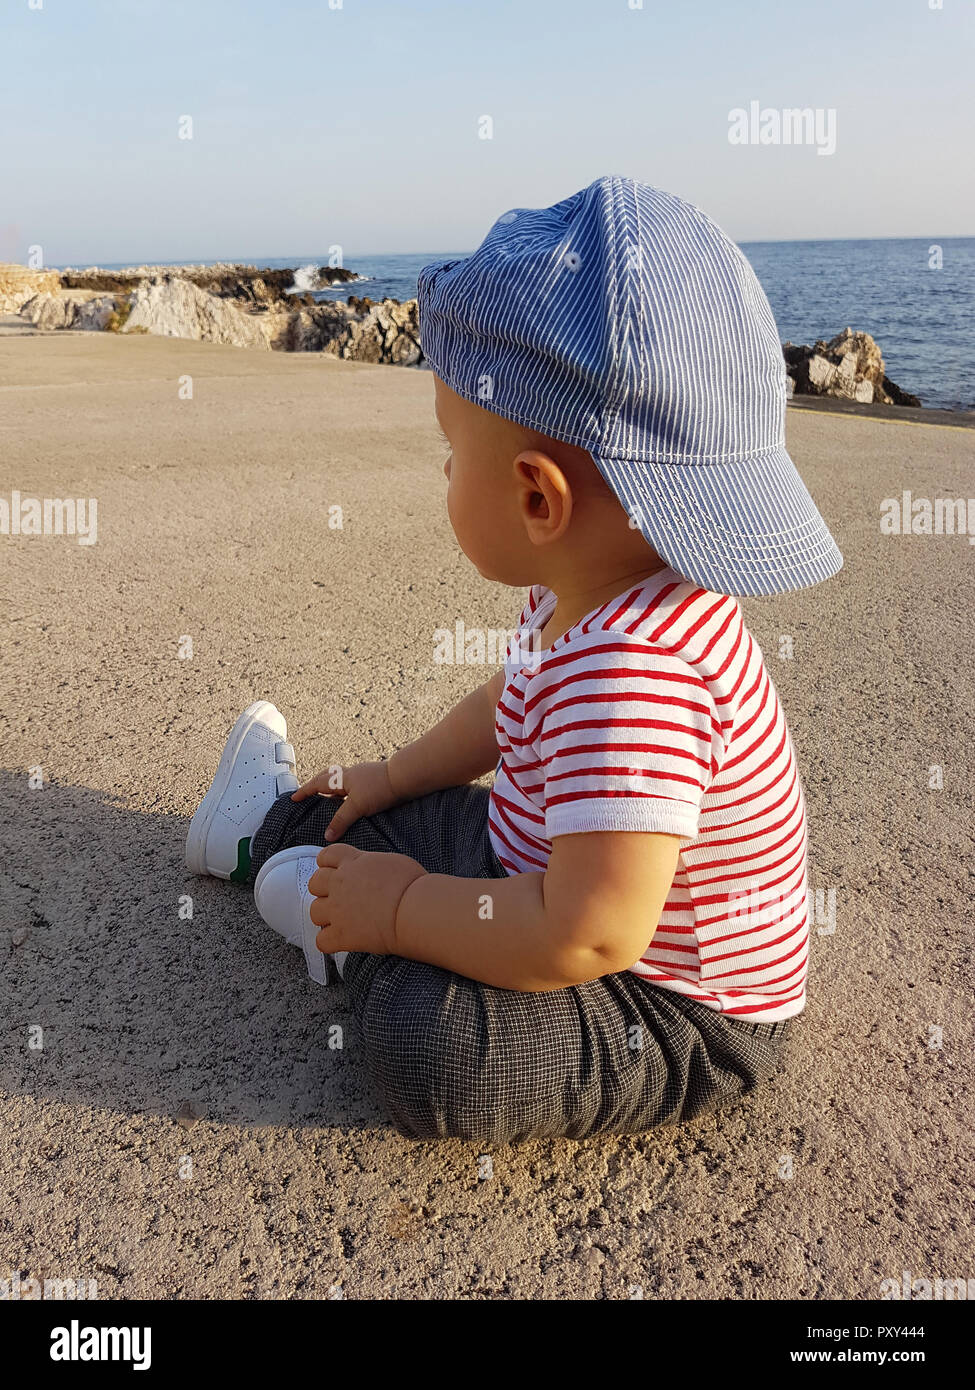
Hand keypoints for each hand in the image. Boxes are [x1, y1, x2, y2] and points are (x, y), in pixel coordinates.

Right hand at [291, 759, 397, 840]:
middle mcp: (349, 774)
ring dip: (330, 788)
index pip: (317, 784)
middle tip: (307, 793)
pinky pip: (351, 785)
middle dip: (315, 785)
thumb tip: (327, 834)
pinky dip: (344, 791)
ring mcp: (360, 776)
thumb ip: (341, 820)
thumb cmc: (380, 787)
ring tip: (327, 800)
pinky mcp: (371, 780)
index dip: (305, 791)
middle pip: (326, 777)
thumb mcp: (357, 806)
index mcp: (341, 778)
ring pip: (339, 781)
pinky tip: (349, 800)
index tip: (294, 797)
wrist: (403, 778)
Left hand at [308, 844, 426, 956]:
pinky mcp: (342, 935)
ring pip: (314, 912)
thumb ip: (372, 864)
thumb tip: (372, 871)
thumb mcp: (392, 861)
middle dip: (324, 890)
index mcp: (353, 862)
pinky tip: (342, 941)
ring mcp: (338, 910)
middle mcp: (340, 883)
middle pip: (315, 883)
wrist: (415, 910)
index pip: (327, 856)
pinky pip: (322, 941)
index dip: (327, 864)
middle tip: (338, 897)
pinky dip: (330, 942)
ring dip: (325, 916)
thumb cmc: (413, 885)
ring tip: (341, 920)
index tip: (335, 871)